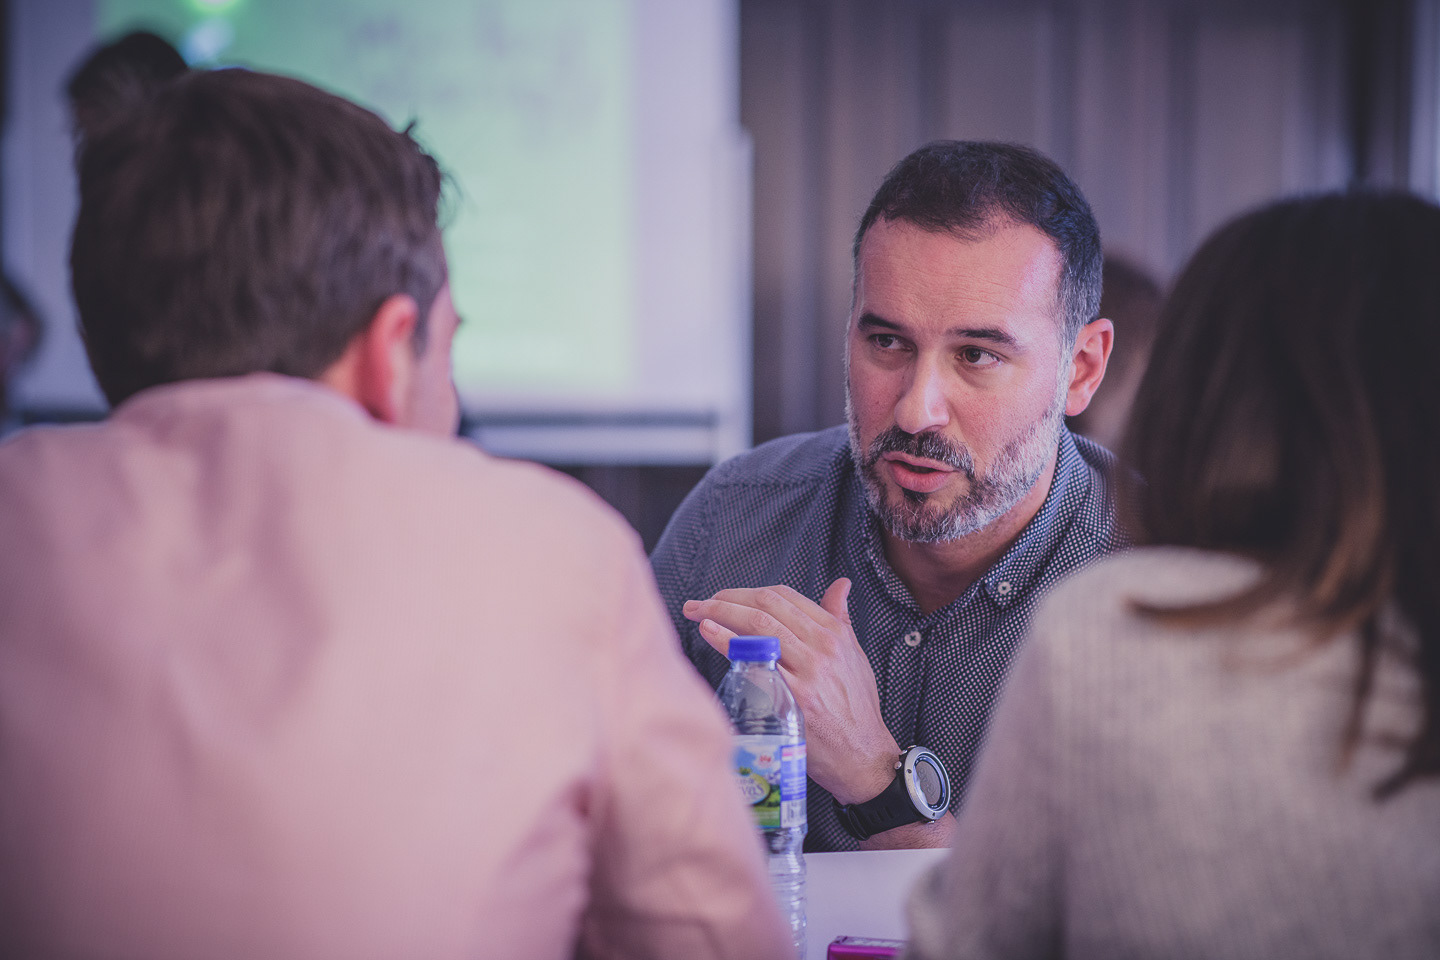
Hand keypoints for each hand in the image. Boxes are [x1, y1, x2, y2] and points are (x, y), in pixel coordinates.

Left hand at [682, 578, 899, 805]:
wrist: (861, 756)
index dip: (748, 592)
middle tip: (701, 603)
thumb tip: (840, 585)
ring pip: (758, 625)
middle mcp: (821, 647)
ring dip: (720, 612)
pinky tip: (708, 632)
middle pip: (766, 605)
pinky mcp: (793, 698)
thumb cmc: (855, 708)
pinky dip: (727, 641)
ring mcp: (807, 672)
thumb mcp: (855, 655)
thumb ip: (840, 618)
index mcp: (834, 633)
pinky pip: (754, 660)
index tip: (725, 595)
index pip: (785, 596)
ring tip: (696, 612)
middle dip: (727, 598)